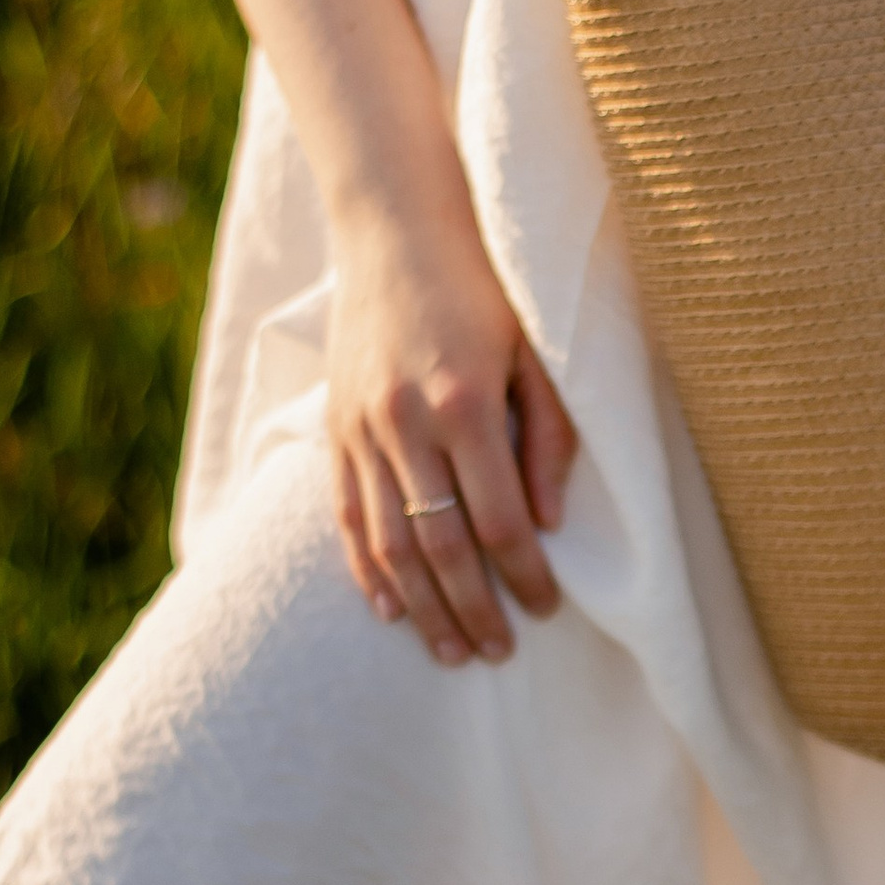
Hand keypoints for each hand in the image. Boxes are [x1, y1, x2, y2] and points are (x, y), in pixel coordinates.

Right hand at [327, 201, 577, 663]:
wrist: (396, 232)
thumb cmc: (484, 289)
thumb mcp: (536, 351)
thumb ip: (549, 434)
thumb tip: (548, 523)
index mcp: (466, 403)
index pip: (500, 518)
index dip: (525, 574)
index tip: (548, 608)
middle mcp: (406, 422)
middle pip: (440, 545)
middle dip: (473, 610)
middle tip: (499, 652)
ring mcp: (362, 429)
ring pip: (390, 543)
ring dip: (421, 607)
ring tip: (451, 653)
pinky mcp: (334, 429)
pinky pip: (349, 515)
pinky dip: (367, 570)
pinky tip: (389, 609)